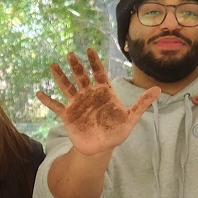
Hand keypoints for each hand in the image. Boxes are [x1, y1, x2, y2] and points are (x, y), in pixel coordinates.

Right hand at [36, 49, 158, 156]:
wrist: (100, 147)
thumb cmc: (116, 132)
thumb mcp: (131, 118)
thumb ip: (142, 103)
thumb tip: (158, 89)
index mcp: (103, 93)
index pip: (99, 73)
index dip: (95, 62)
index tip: (90, 49)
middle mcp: (89, 95)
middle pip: (81, 76)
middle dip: (76, 66)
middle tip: (71, 53)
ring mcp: (77, 104)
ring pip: (67, 87)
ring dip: (60, 77)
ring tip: (53, 66)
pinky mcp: (68, 115)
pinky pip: (56, 106)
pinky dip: (47, 100)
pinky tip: (39, 93)